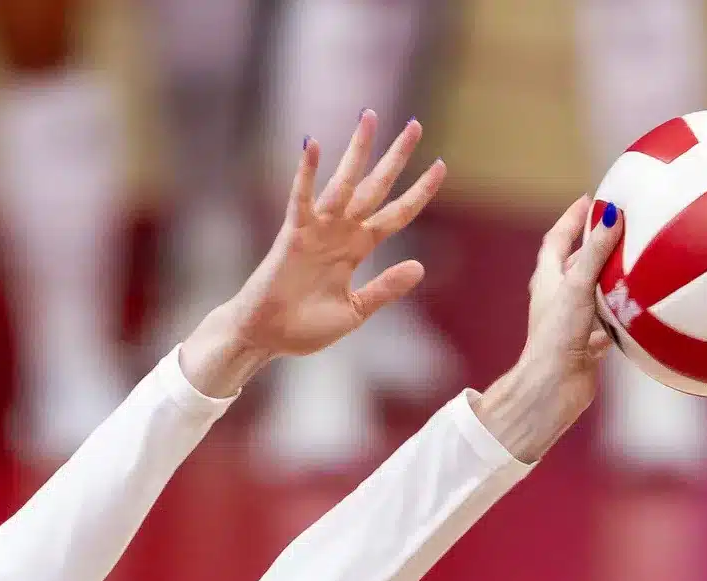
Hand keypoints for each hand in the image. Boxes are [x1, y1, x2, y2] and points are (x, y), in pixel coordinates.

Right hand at [179, 112, 444, 397]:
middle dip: (395, 157)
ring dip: (357, 150)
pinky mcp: (292, 234)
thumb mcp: (355, 310)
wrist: (266, 337)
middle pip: (375, 187)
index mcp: (357, 248)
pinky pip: (301, 198)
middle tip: (415, 125)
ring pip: (343, 182)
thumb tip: (420, 266)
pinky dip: (306, 173)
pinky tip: (313, 145)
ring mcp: (317, 229)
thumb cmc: (304, 327)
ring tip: (370, 117)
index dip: (419, 192)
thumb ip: (385, 288)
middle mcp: (340, 231)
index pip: (395, 214)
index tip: (440, 165)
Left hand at [468, 195, 622, 462]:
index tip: (589, 199)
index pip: (557, 239)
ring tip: (639, 262)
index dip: (572, 218)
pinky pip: (609, 325)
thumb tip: (612, 213)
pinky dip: (624, 316)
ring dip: (613, 280)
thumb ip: (596, 252)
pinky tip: (643, 311)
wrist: (553, 389)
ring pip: (595, 294)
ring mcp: (573, 323)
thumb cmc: (557, 336)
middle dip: (597, 245)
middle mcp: (558, 299)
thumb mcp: (578, 286)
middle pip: (578, 264)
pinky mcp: (587, 346)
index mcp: (548, 279)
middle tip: (621, 227)